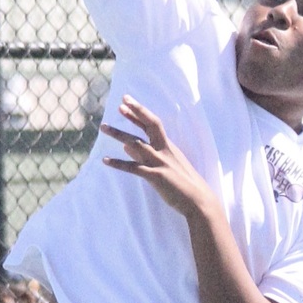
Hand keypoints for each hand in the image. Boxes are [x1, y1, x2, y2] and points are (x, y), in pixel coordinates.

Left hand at [100, 98, 215, 221]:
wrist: (198, 201)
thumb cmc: (183, 184)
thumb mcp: (165, 165)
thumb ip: (144, 154)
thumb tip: (125, 145)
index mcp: (168, 147)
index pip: (153, 124)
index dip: (139, 112)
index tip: (126, 102)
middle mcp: (165, 150)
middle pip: (150, 126)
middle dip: (135, 113)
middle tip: (120, 103)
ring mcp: (161, 162)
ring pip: (137, 143)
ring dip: (119, 134)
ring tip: (103, 127)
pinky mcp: (156, 177)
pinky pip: (134, 168)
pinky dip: (119, 163)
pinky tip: (105, 160)